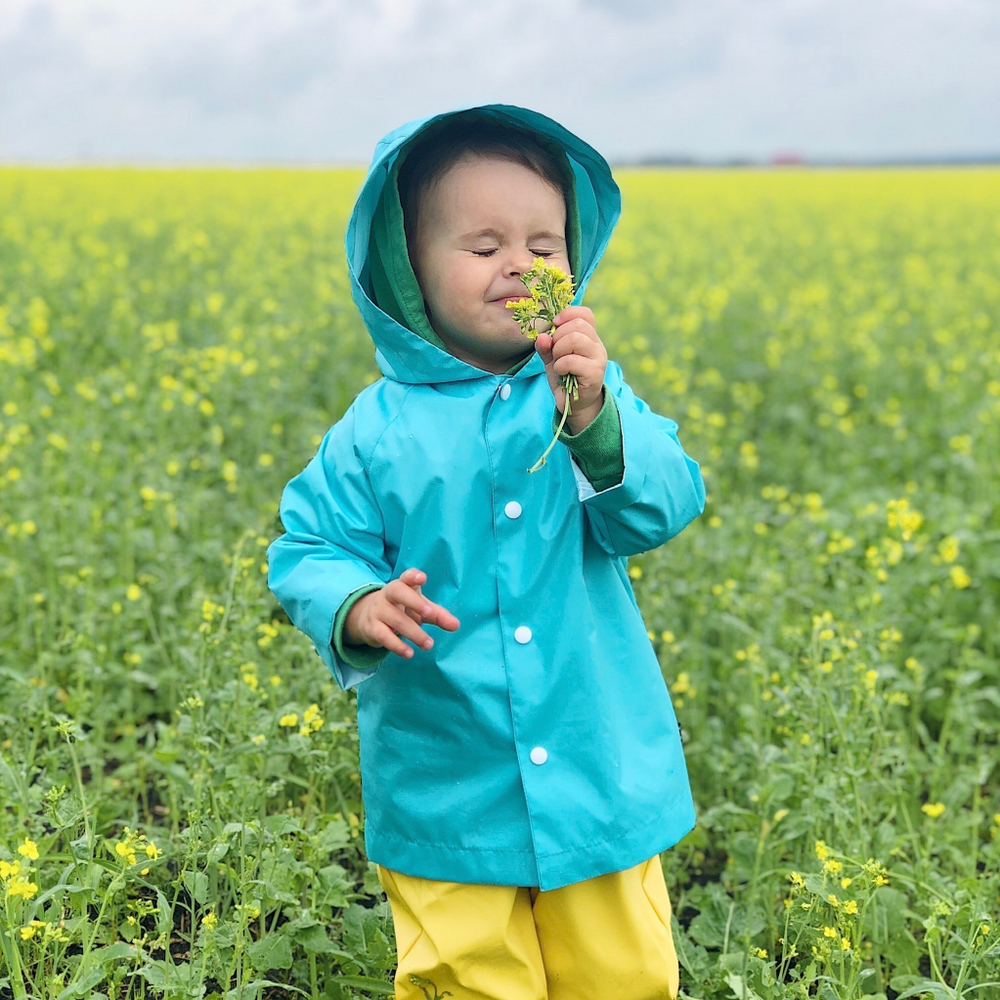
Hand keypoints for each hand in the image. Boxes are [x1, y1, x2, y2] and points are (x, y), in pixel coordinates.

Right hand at [344, 568, 459, 659]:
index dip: (413, 576)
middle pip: (398, 592)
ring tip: (429, 644)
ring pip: (395, 619)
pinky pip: (384, 636)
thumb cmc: (402, 609)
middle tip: (429, 612)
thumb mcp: (420, 608)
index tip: (421, 578)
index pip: (406, 577)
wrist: (368, 617)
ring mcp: (378, 611)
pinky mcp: (372, 628)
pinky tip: (409, 653)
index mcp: (402, 585)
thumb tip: (455, 625)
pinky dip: (397, 646)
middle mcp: (388, 595)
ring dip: (414, 633)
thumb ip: (438, 615)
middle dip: (414, 601)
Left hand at [533, 305, 607, 431]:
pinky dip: (560, 365)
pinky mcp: (595, 374)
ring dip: (559, 350)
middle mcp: (597, 345)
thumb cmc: (564, 377)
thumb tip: (541, 336)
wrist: (573, 404)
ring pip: (575, 339)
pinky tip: (561, 373)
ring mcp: (598, 359)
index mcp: (589, 337)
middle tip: (554, 352)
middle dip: (558, 337)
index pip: (585, 314)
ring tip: (558, 362)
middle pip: (577, 325)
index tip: (555, 324)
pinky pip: (571, 360)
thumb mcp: (552, 358)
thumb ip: (546, 346)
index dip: (568, 314)